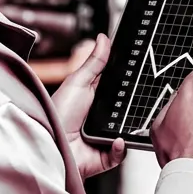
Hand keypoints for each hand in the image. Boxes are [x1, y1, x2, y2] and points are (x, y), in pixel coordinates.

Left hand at [50, 34, 125, 180]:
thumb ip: (94, 62)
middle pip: (127, 108)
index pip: (118, 87)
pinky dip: (121, 146)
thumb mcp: (78, 82)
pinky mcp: (107, 155)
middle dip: (134, 104)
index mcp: (95, 98)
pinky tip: (115, 139)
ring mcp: (105, 136)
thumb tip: (103, 38)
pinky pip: (123, 150)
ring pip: (128, 129)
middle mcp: (102, 118)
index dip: (129, 81)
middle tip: (138, 98)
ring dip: (129, 127)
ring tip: (126, 122)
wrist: (51, 147)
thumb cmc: (57, 115)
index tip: (141, 72)